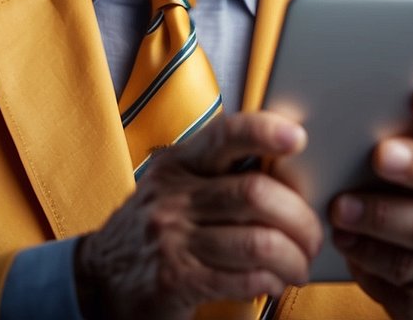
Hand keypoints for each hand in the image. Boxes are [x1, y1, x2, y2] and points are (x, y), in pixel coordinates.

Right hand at [74, 110, 321, 319]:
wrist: (98, 278)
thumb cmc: (155, 226)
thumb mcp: (176, 186)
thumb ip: (220, 173)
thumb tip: (289, 169)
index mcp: (180, 162)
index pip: (225, 134)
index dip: (264, 131)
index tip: (299, 136)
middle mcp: (174, 195)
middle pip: (255, 194)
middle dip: (300, 217)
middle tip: (314, 235)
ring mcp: (172, 238)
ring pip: (257, 241)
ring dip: (293, 256)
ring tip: (301, 264)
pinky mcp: (176, 280)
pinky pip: (243, 277)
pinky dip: (270, 280)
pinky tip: (274, 280)